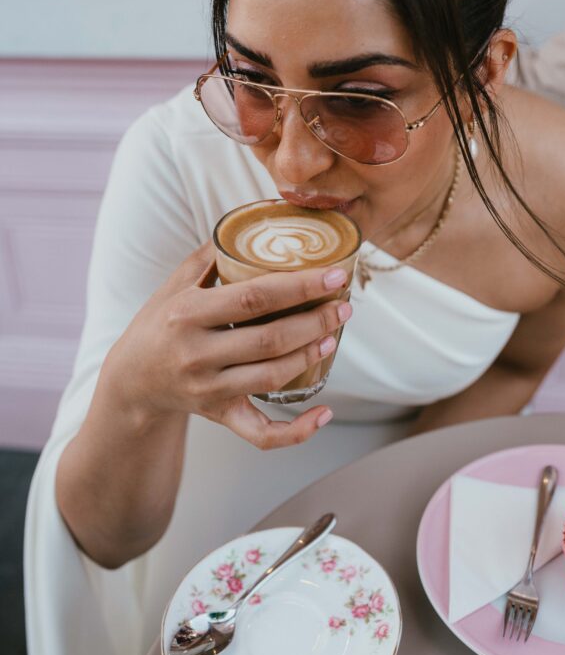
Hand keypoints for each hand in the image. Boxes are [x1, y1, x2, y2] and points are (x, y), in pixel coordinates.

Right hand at [104, 242, 350, 449]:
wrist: (131, 381)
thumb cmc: (159, 323)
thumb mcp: (174, 284)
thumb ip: (210, 255)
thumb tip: (250, 220)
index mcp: (188, 313)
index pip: (254, 298)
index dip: (299, 286)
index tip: (334, 274)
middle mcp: (197, 354)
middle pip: (270, 339)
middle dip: (315, 321)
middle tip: (344, 305)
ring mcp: (208, 389)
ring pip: (271, 376)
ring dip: (310, 355)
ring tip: (333, 335)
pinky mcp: (219, 415)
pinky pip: (261, 433)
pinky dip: (296, 431)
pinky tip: (324, 412)